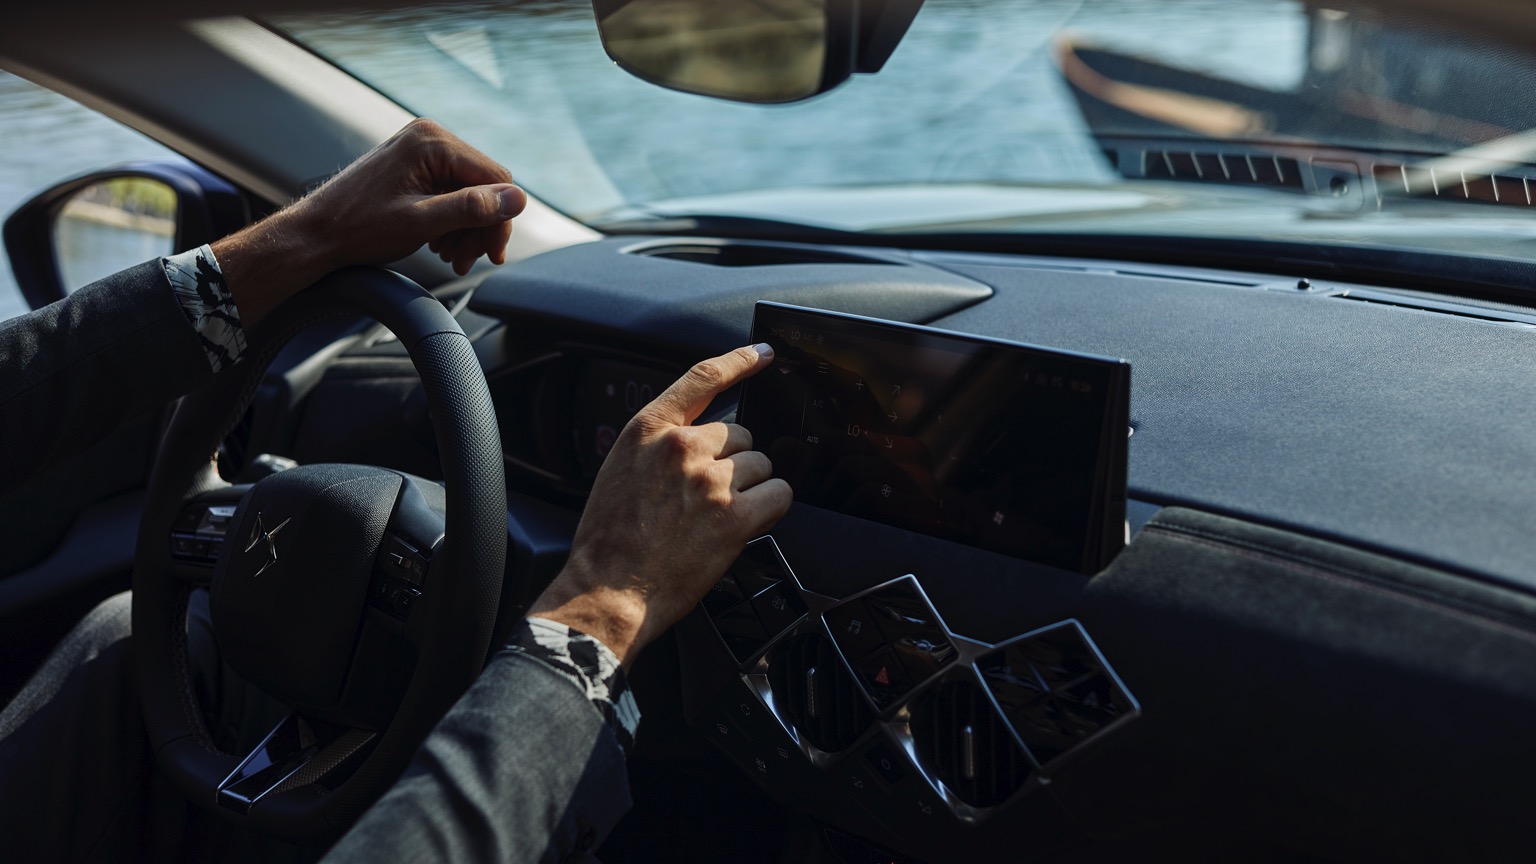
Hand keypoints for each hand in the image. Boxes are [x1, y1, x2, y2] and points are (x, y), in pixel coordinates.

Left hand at [211, 118, 527, 324]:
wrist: (315, 234)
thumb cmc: (358, 228)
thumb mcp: (420, 223)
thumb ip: (470, 209)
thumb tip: (518, 200)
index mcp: (432, 141)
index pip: (495, 179)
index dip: (499, 220)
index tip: (492, 255)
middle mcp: (429, 138)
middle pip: (483, 187)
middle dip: (480, 228)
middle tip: (468, 262)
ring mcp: (421, 151)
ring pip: (469, 194)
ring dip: (467, 230)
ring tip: (450, 258)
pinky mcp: (414, 167)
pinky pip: (450, 193)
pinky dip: (451, 223)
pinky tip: (440, 246)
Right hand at [530, 344, 793, 666]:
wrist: (607, 591)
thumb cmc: (608, 542)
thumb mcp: (621, 471)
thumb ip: (660, 447)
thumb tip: (700, 441)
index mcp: (648, 431)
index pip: (702, 379)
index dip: (740, 362)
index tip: (763, 354)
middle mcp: (681, 447)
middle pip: (741, 434)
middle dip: (733, 463)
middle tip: (707, 498)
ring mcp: (709, 480)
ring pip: (761, 466)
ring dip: (748, 489)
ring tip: (715, 518)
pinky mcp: (734, 515)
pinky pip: (778, 495)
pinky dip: (769, 510)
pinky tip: (746, 525)